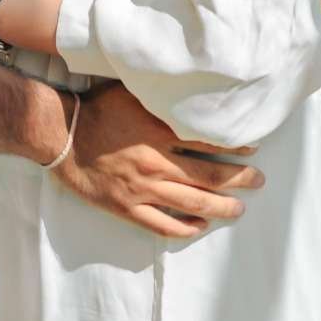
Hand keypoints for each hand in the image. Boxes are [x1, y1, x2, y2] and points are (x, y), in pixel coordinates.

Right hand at [54, 81, 263, 238]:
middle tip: (259, 181)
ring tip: (239, 208)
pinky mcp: (128, 207)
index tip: (253, 148)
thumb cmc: (97, 109)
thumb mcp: (132, 93)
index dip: (235, 147)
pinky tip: (201, 226)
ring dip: (222, 207)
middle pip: (210, 176)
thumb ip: (161, 98)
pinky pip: (163, 225)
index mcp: (160, 131)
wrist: (61, 136)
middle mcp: (157, 162)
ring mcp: (143, 188)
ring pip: (193, 203)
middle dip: (240, 180)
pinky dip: (186, 228)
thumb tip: (193, 92)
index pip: (209, 142)